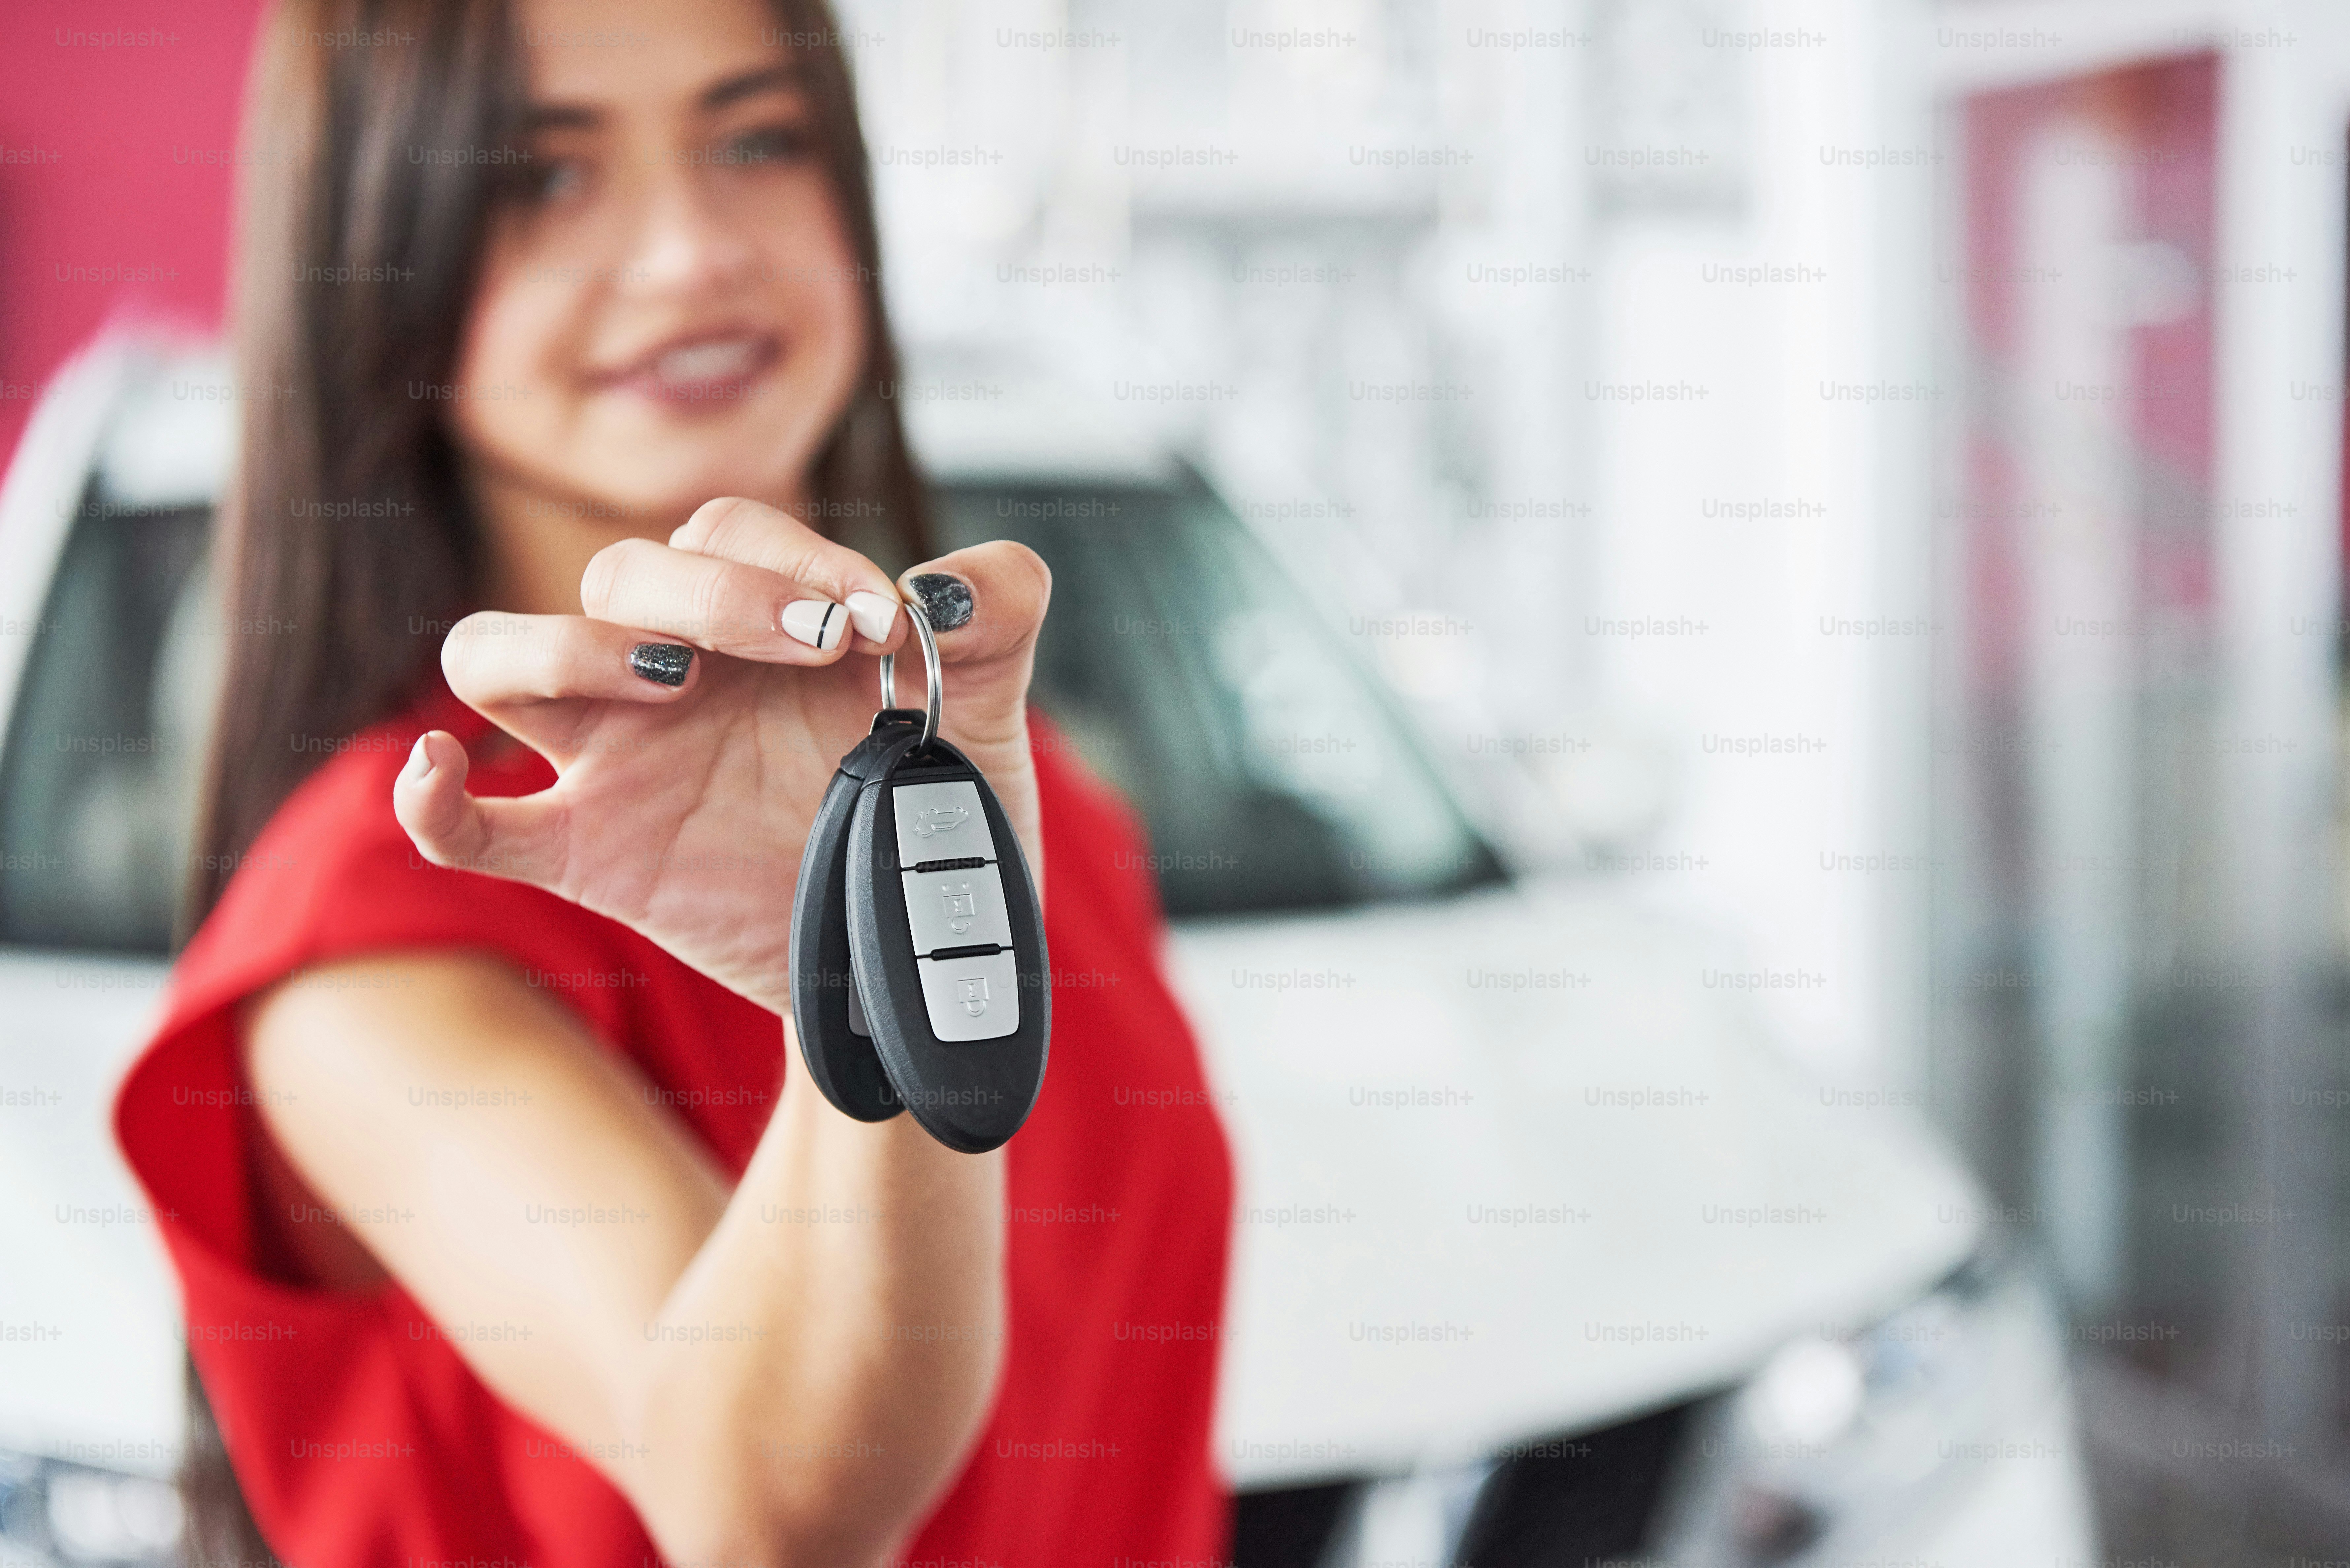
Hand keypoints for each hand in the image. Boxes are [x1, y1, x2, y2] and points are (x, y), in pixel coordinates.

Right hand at [392, 497, 1050, 1017]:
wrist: (922, 933)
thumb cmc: (937, 803)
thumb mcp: (990, 703)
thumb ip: (997, 611)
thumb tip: (949, 583)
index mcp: (753, 620)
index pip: (724, 534)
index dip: (792, 559)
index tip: (878, 623)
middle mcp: (670, 671)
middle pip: (616, 577)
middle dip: (704, 595)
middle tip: (806, 646)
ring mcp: (612, 760)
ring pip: (499, 657)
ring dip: (565, 651)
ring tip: (667, 682)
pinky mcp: (586, 853)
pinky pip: (468, 825)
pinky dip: (426, 800)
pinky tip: (431, 775)